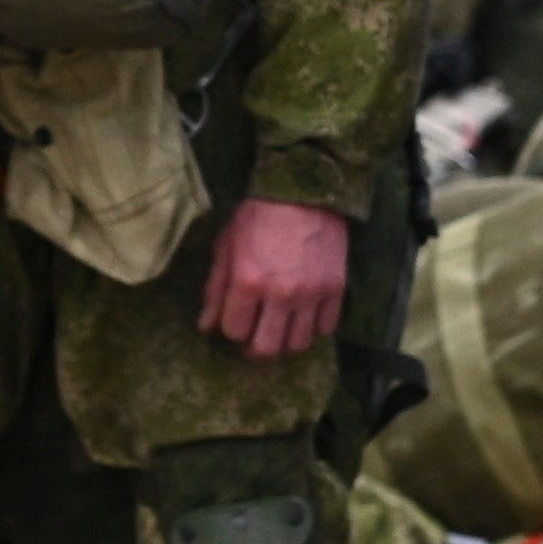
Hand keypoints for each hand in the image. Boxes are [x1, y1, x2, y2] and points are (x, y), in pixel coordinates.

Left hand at [198, 198, 353, 357]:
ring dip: (285, 341)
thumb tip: (206, 326)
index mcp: (248, 282)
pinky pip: (326, 328)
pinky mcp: (336, 290)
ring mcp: (312, 295)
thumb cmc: (257, 218)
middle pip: (267, 347)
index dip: (231, 329)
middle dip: (256, 349)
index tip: (235, 319)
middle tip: (255, 340)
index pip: (235, 331)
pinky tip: (305, 317)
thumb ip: (216, 289)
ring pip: (298, 343)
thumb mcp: (226, 248)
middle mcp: (281, 294)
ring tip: (280, 329)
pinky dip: (314, 329)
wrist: (303, 194)